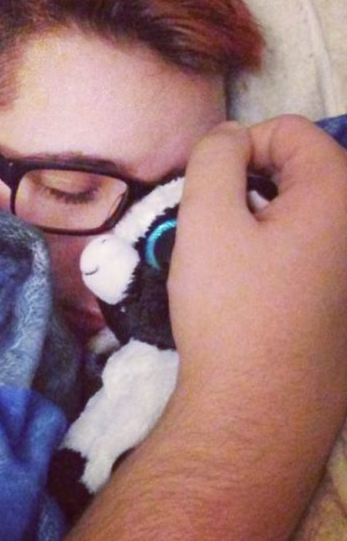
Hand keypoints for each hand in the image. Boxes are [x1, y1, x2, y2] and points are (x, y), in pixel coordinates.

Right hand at [14, 116, 346, 540]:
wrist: (258, 410)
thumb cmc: (231, 309)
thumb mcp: (208, 219)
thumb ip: (215, 156)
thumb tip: (228, 138)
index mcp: (337, 194)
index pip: (288, 130)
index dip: (239, 148)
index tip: (210, 194)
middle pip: (298, 169)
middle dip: (248, 185)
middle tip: (214, 229)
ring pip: (299, 213)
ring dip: (257, 220)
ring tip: (226, 263)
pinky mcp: (342, 301)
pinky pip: (308, 250)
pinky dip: (275, 252)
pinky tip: (250, 291)